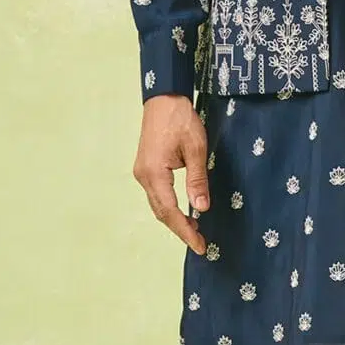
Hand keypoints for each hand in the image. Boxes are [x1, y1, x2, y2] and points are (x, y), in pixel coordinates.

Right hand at [132, 95, 211, 253]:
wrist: (163, 98)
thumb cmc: (180, 119)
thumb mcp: (195, 148)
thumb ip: (197, 179)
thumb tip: (202, 207)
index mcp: (154, 173)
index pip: (170, 211)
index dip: (185, 231)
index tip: (200, 246)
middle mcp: (143, 176)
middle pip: (161, 212)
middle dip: (180, 229)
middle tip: (200, 243)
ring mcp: (142, 172)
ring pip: (158, 205)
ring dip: (174, 219)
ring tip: (195, 229)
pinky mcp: (145, 168)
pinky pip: (157, 195)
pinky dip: (169, 207)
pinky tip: (184, 210)